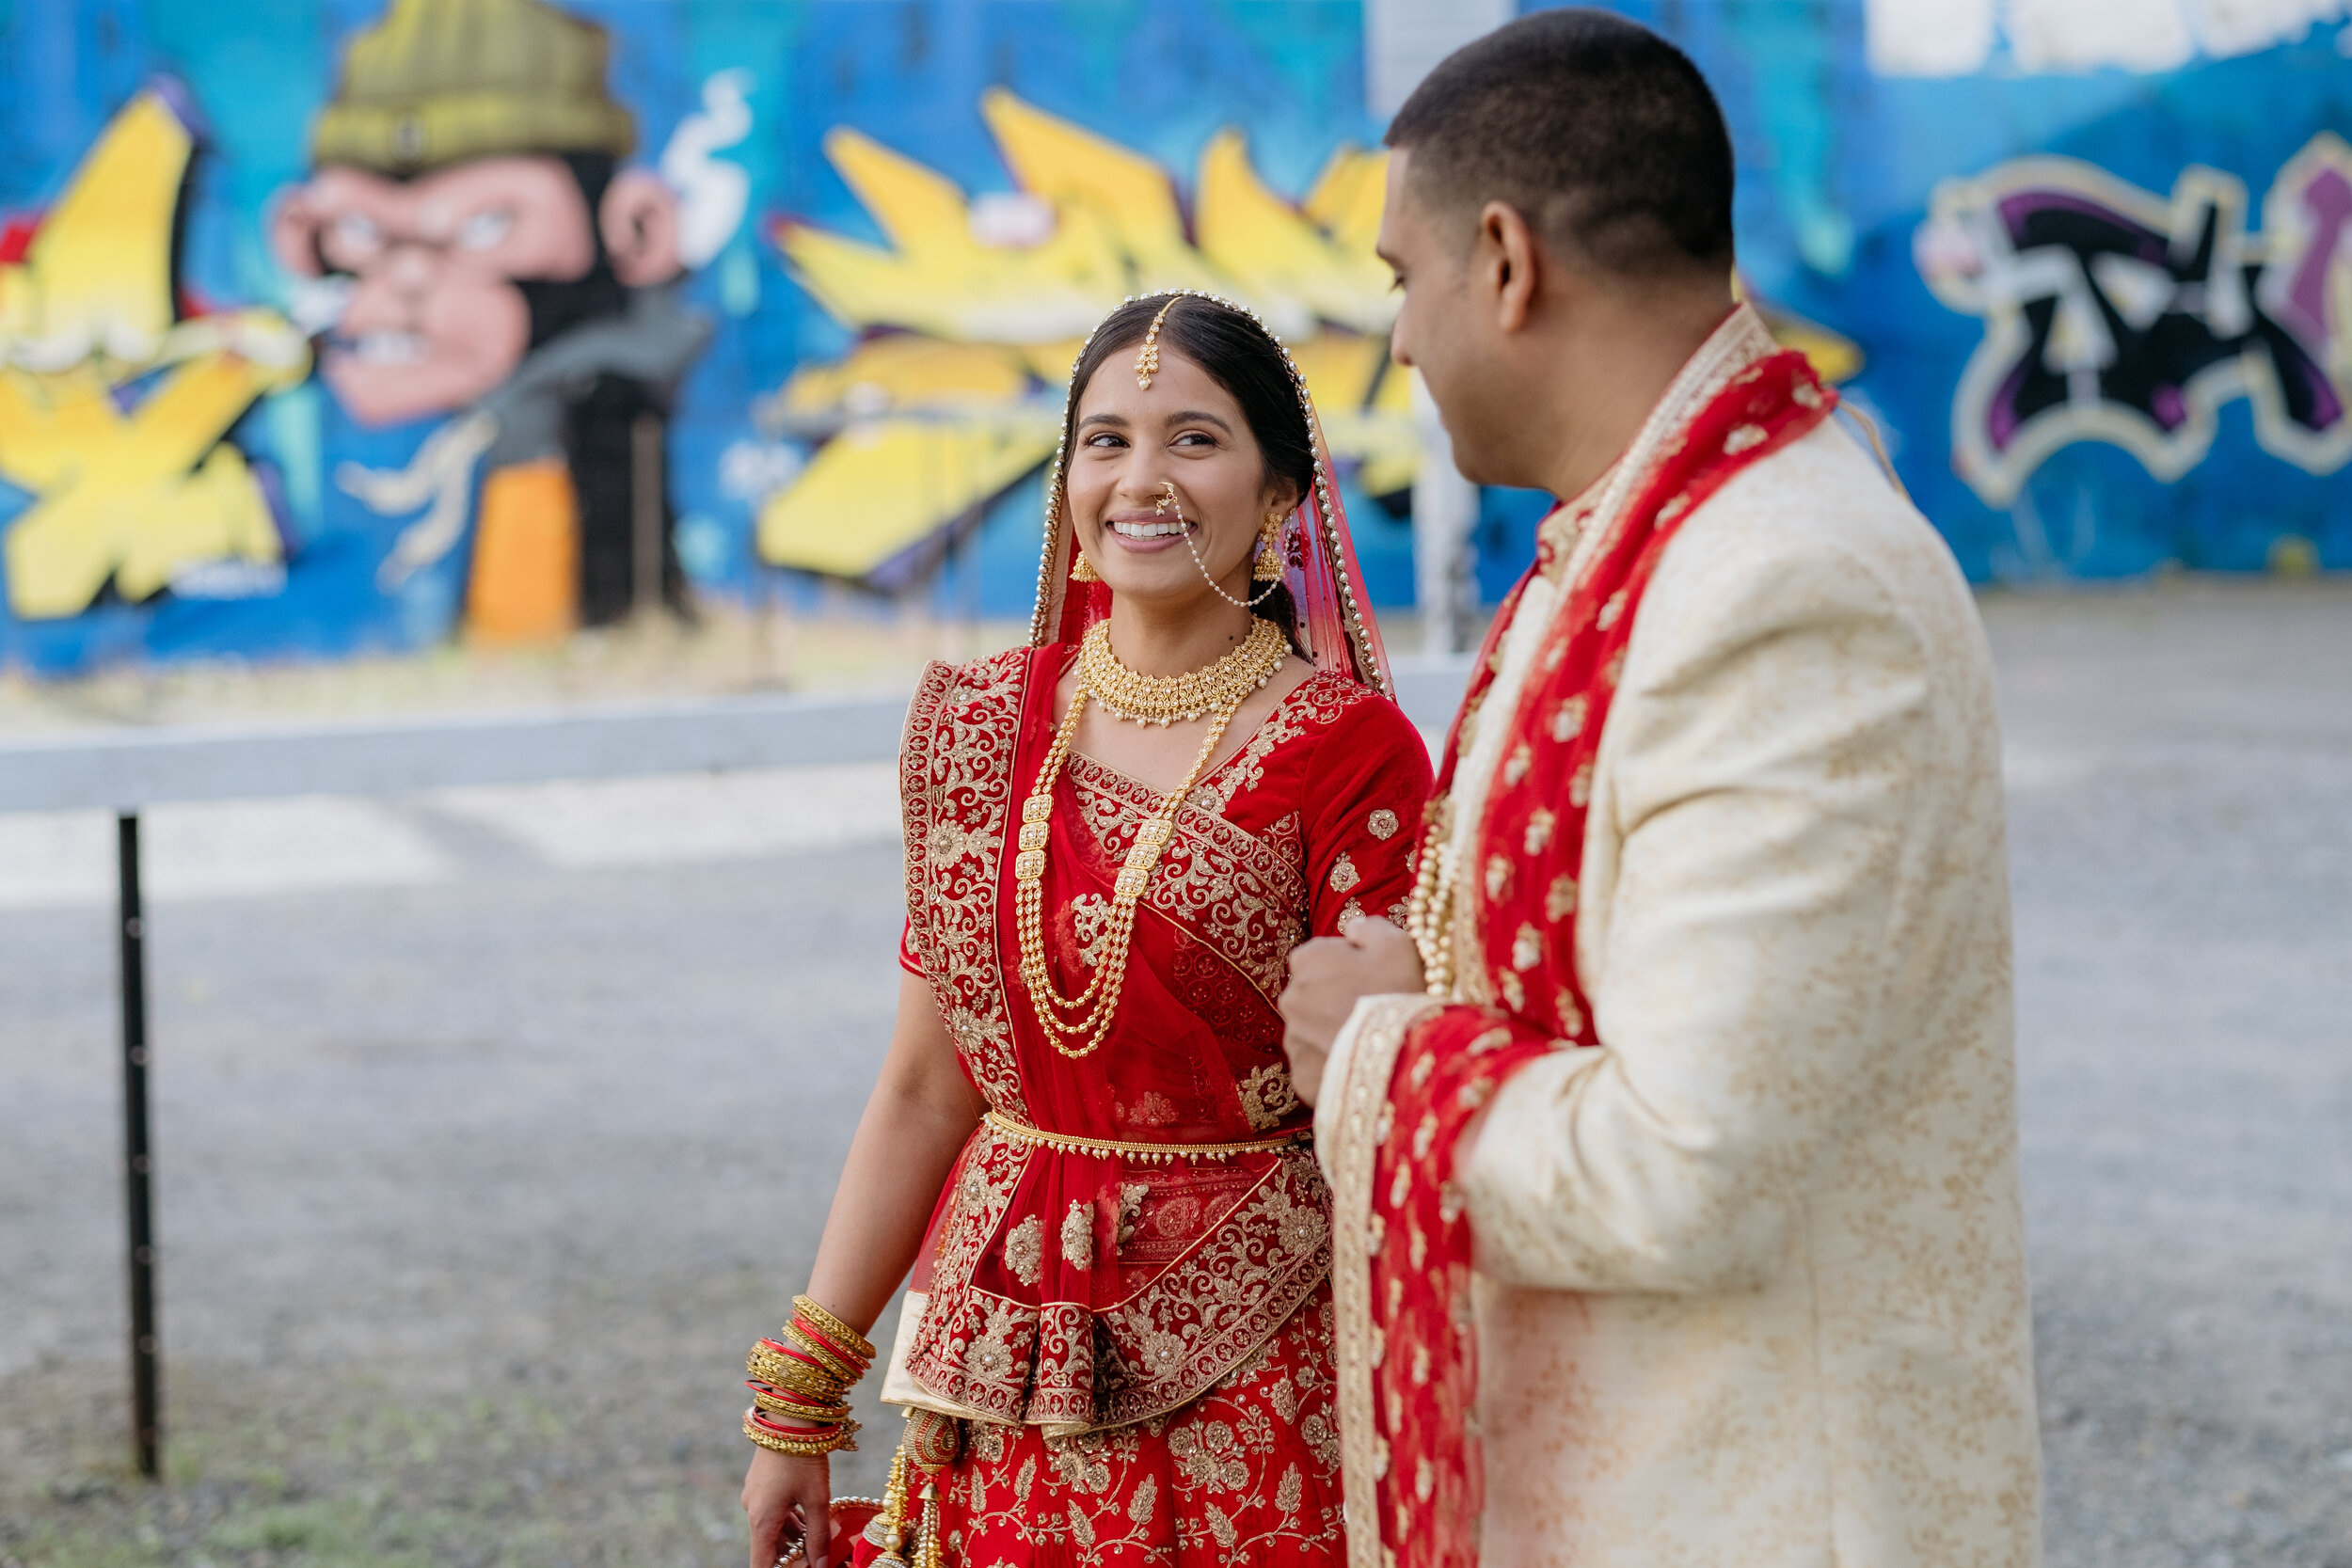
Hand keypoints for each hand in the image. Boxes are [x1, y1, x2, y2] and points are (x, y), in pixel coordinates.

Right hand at [742, 1448, 830, 1567]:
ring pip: (773, 1529)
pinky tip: (810, 1522)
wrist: (788, 1417)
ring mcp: (755, 1496)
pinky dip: (790, 1522)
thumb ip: (819, 1536)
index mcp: (762, 1520)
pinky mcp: (761, 1484)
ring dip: (794, 1540)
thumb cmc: (803, 1458)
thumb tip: (820, 1565)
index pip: (761, 1565)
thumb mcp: (817, 1499)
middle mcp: (753, 1510)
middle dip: (792, 1558)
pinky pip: (773, 1512)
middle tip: (817, 1557)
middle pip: (770, 1548)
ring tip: (819, 1542)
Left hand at [1280, 915, 1424, 1106]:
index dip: (1350, 966)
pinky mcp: (1301, 1077)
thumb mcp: (1396, 942)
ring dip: (1333, 1035)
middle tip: (1374, 1012)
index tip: (1374, 978)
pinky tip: (1360, 1066)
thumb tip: (1352, 928)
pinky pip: (1315, 1069)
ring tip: (1370, 1043)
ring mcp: (1294, 1040)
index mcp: (1308, 959)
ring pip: (1312, 1033)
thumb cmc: (1400, 991)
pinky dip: (1332, 1068)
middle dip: (1336, 1001)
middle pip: (1313, 995)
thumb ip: (1368, 927)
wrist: (1402, 1057)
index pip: (1320, 956)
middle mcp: (1290, 997)